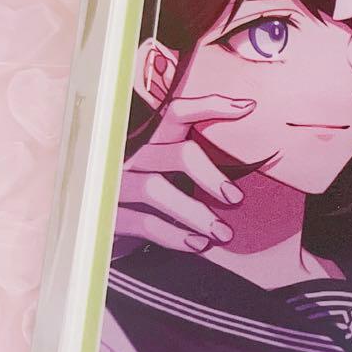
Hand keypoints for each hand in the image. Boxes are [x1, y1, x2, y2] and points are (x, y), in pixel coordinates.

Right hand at [114, 94, 254, 252]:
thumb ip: (192, 167)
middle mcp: (133, 156)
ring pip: (156, 189)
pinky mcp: (108, 214)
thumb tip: (242, 181)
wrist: (103, 232)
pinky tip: (199, 245)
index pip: (178, 113)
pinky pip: (144, 223)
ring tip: (222, 233)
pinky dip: (175, 235)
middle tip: (235, 198)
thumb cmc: (145, 200)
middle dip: (210, 176)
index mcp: (151, 140)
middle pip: (178, 153)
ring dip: (195, 212)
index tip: (248, 108)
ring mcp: (117, 184)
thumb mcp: (167, 175)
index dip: (211, 106)